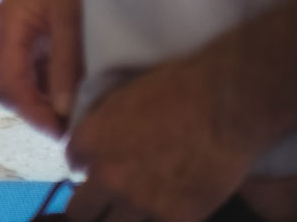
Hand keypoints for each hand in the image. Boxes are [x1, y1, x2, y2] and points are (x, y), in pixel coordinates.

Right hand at [0, 0, 85, 134]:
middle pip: (16, 82)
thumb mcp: (73, 19)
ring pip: (30, 72)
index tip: (63, 133)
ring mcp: (26, 22)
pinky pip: (43, 58)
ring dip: (51, 94)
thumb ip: (66, 66)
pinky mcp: (42, 19)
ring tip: (83, 107)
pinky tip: (83, 82)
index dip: (32, 114)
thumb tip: (62, 110)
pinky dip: (58, 76)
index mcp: (11, 23)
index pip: (8, 85)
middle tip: (76, 126)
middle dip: (41, 108)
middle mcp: (12, 25)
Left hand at [63, 49, 261, 221]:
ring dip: (122, 216)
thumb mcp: (120, 98)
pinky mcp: (176, 218)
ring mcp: (140, 203)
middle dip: (92, 204)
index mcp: (88, 143)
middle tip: (108, 199)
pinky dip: (160, 219)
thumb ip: (99, 128)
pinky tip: (169, 208)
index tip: (100, 165)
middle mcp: (107, 177)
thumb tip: (93, 143)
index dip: (87, 165)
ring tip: (138, 205)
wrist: (224, 104)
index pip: (73, 166)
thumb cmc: (175, 88)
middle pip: (81, 211)